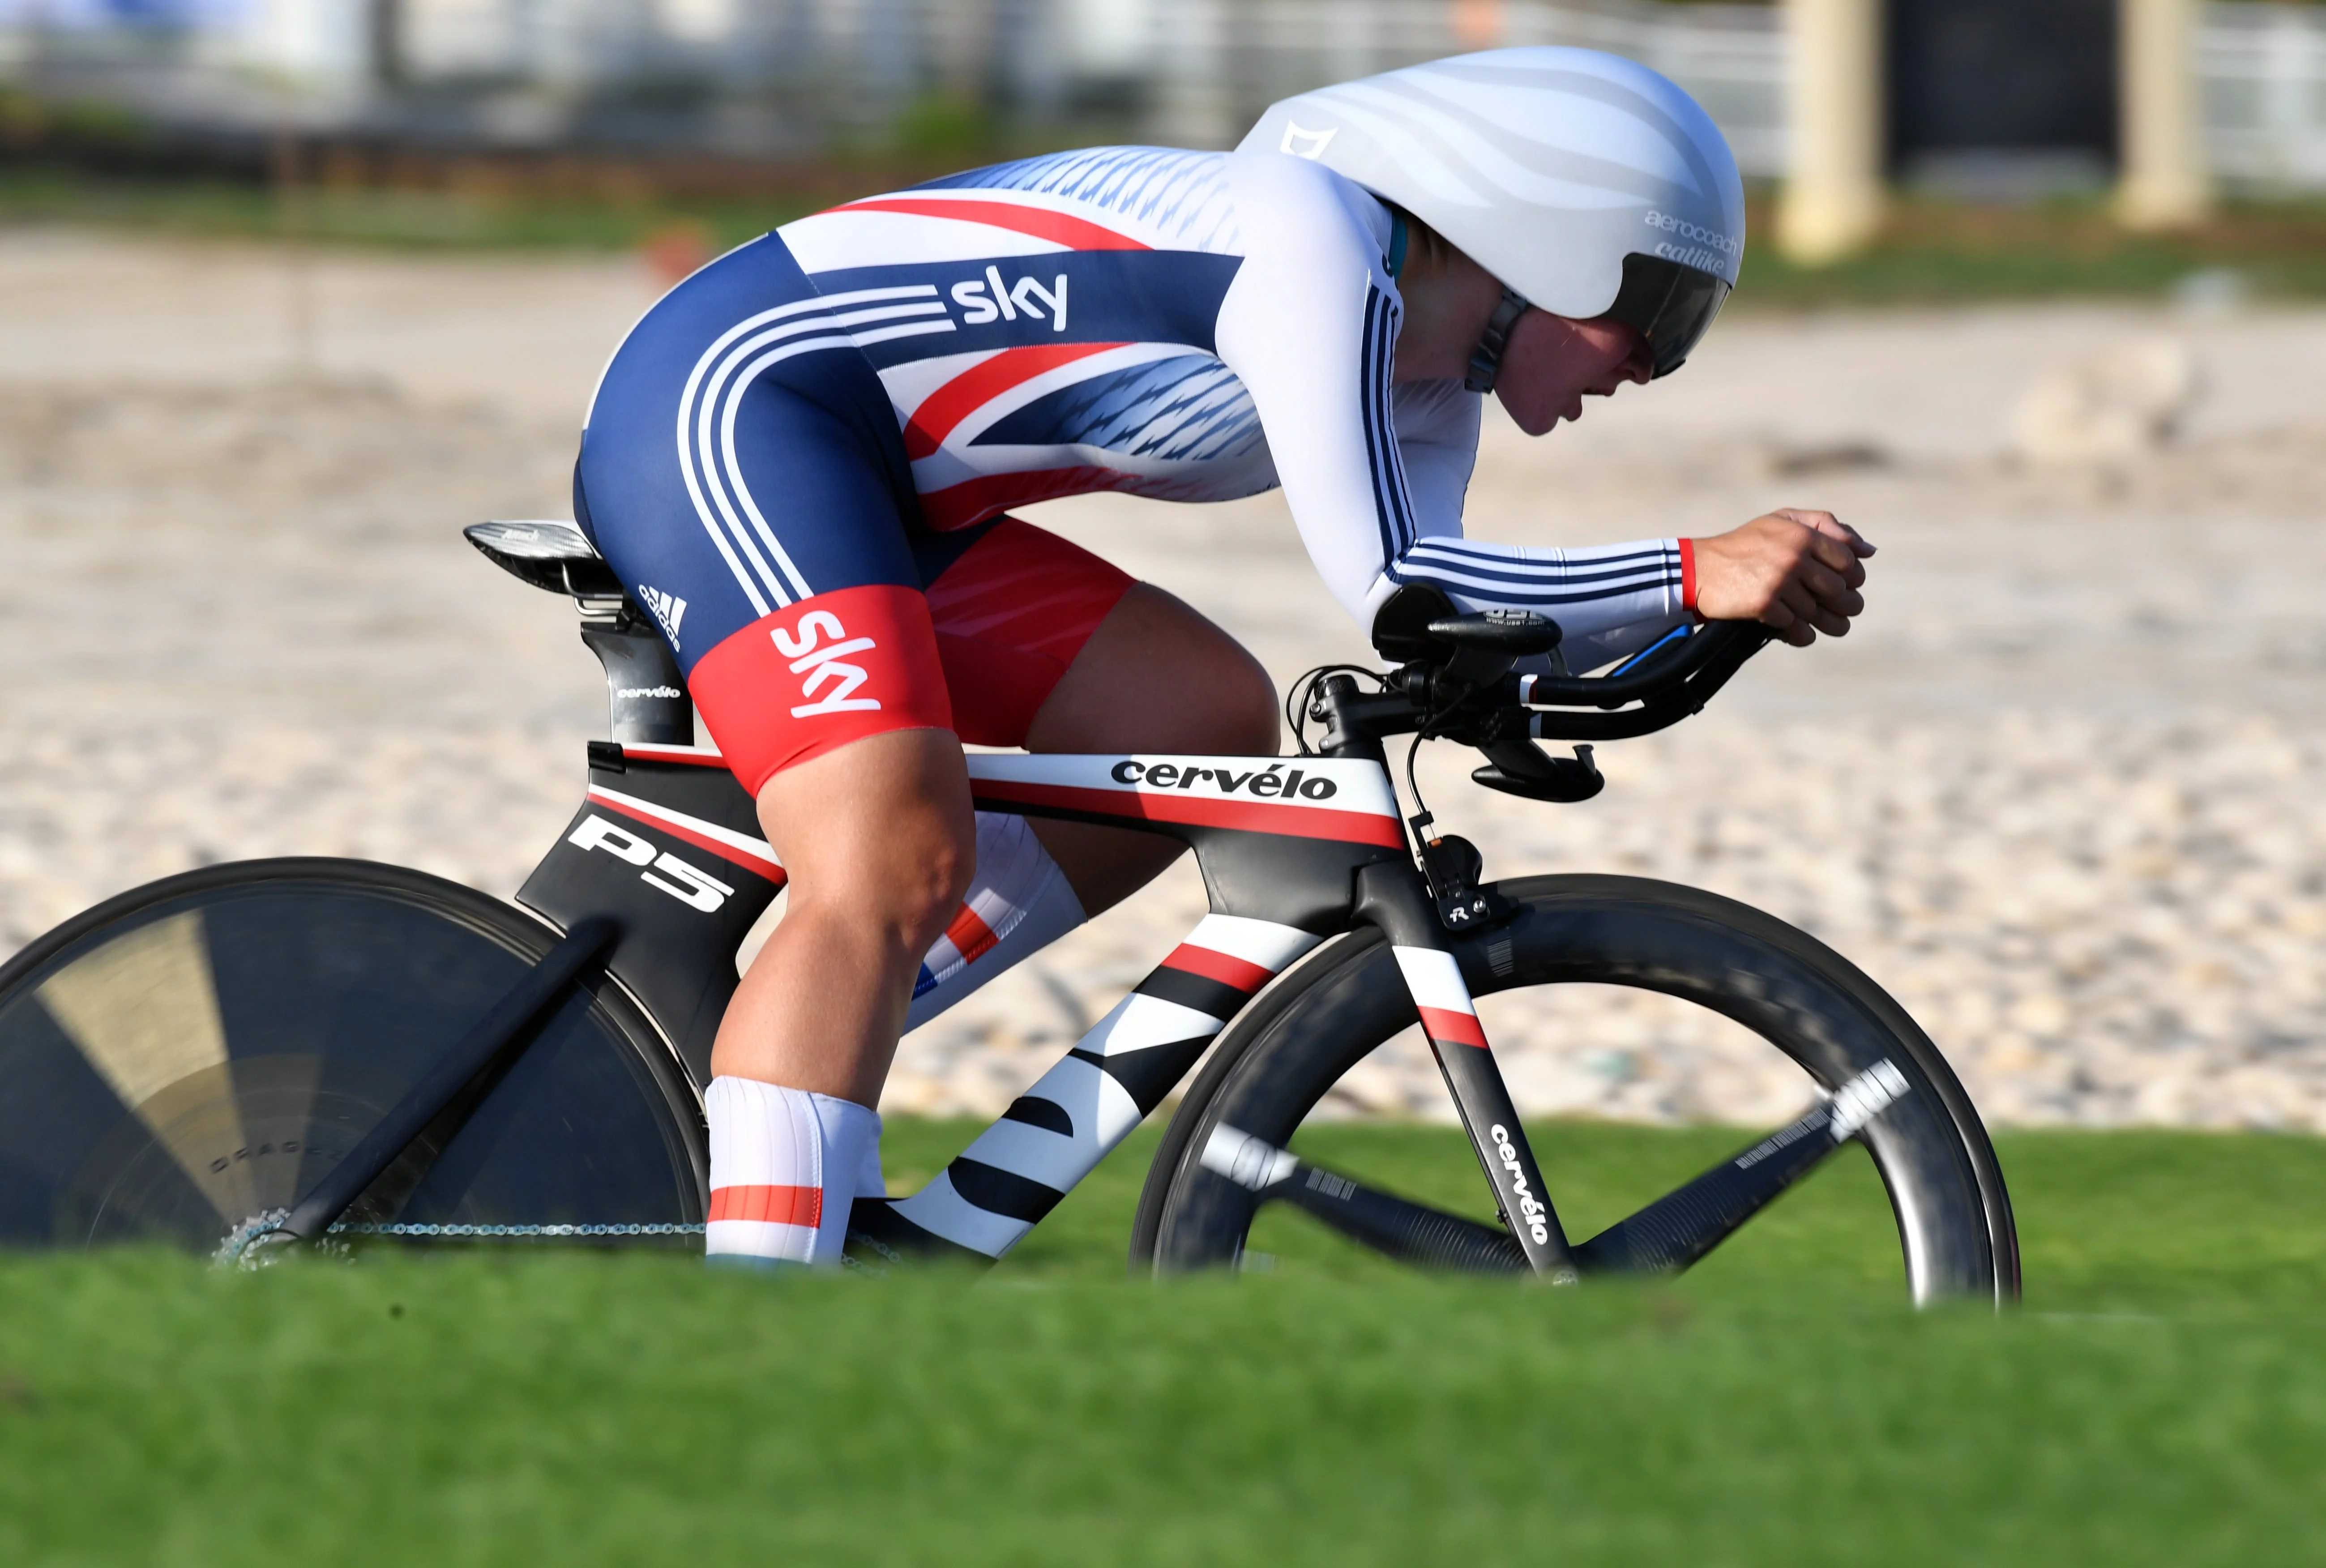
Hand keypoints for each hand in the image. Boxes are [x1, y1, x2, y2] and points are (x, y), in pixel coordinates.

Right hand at [1690, 509, 1874, 646]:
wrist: (1699, 569)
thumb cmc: (1745, 543)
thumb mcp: (1783, 520)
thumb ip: (1826, 526)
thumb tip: (1869, 550)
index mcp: (1803, 534)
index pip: (1850, 563)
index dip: (1851, 577)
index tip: (1839, 583)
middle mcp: (1794, 557)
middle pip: (1840, 593)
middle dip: (1841, 606)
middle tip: (1833, 609)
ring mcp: (1779, 583)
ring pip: (1819, 615)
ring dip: (1820, 623)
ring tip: (1813, 621)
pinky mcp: (1764, 606)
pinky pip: (1798, 630)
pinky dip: (1799, 635)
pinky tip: (1790, 630)